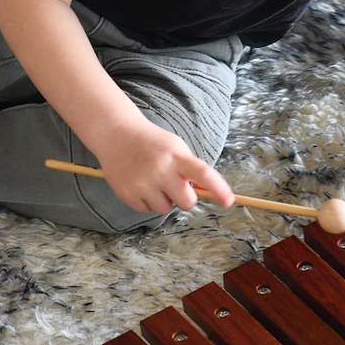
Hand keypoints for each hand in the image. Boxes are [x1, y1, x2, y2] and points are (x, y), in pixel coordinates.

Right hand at [91, 123, 232, 215]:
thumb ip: (191, 169)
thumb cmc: (152, 143)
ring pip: (166, 209)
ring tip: (153, 181)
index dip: (218, 188)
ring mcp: (142, 183)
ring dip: (164, 200)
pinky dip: (147, 201)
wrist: (115, 133)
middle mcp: (159, 170)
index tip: (228, 201)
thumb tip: (208, 193)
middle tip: (176, 187)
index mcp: (175, 155)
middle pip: (187, 202)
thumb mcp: (175, 147)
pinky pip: (147, 210)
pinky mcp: (127, 194)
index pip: (202, 173)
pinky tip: (140, 183)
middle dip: (186, 199)